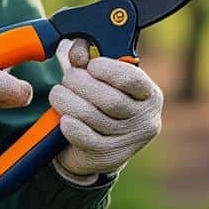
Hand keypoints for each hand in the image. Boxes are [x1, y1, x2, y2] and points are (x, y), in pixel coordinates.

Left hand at [48, 38, 162, 185]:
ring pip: (92, 116)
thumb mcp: (100, 79)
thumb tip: (78, 52)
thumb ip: (88, 60)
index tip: (91, 65)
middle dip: (81, 84)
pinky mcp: (109, 156)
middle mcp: (146, 119)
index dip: (108, 69)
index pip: (133, 80)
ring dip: (67, 101)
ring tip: (58, 95)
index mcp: (149, 95)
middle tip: (67, 79)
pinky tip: (64, 118)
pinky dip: (70, 124)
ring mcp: (129, 141)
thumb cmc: (99, 104)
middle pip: (110, 99)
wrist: (96, 148)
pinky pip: (85, 137)